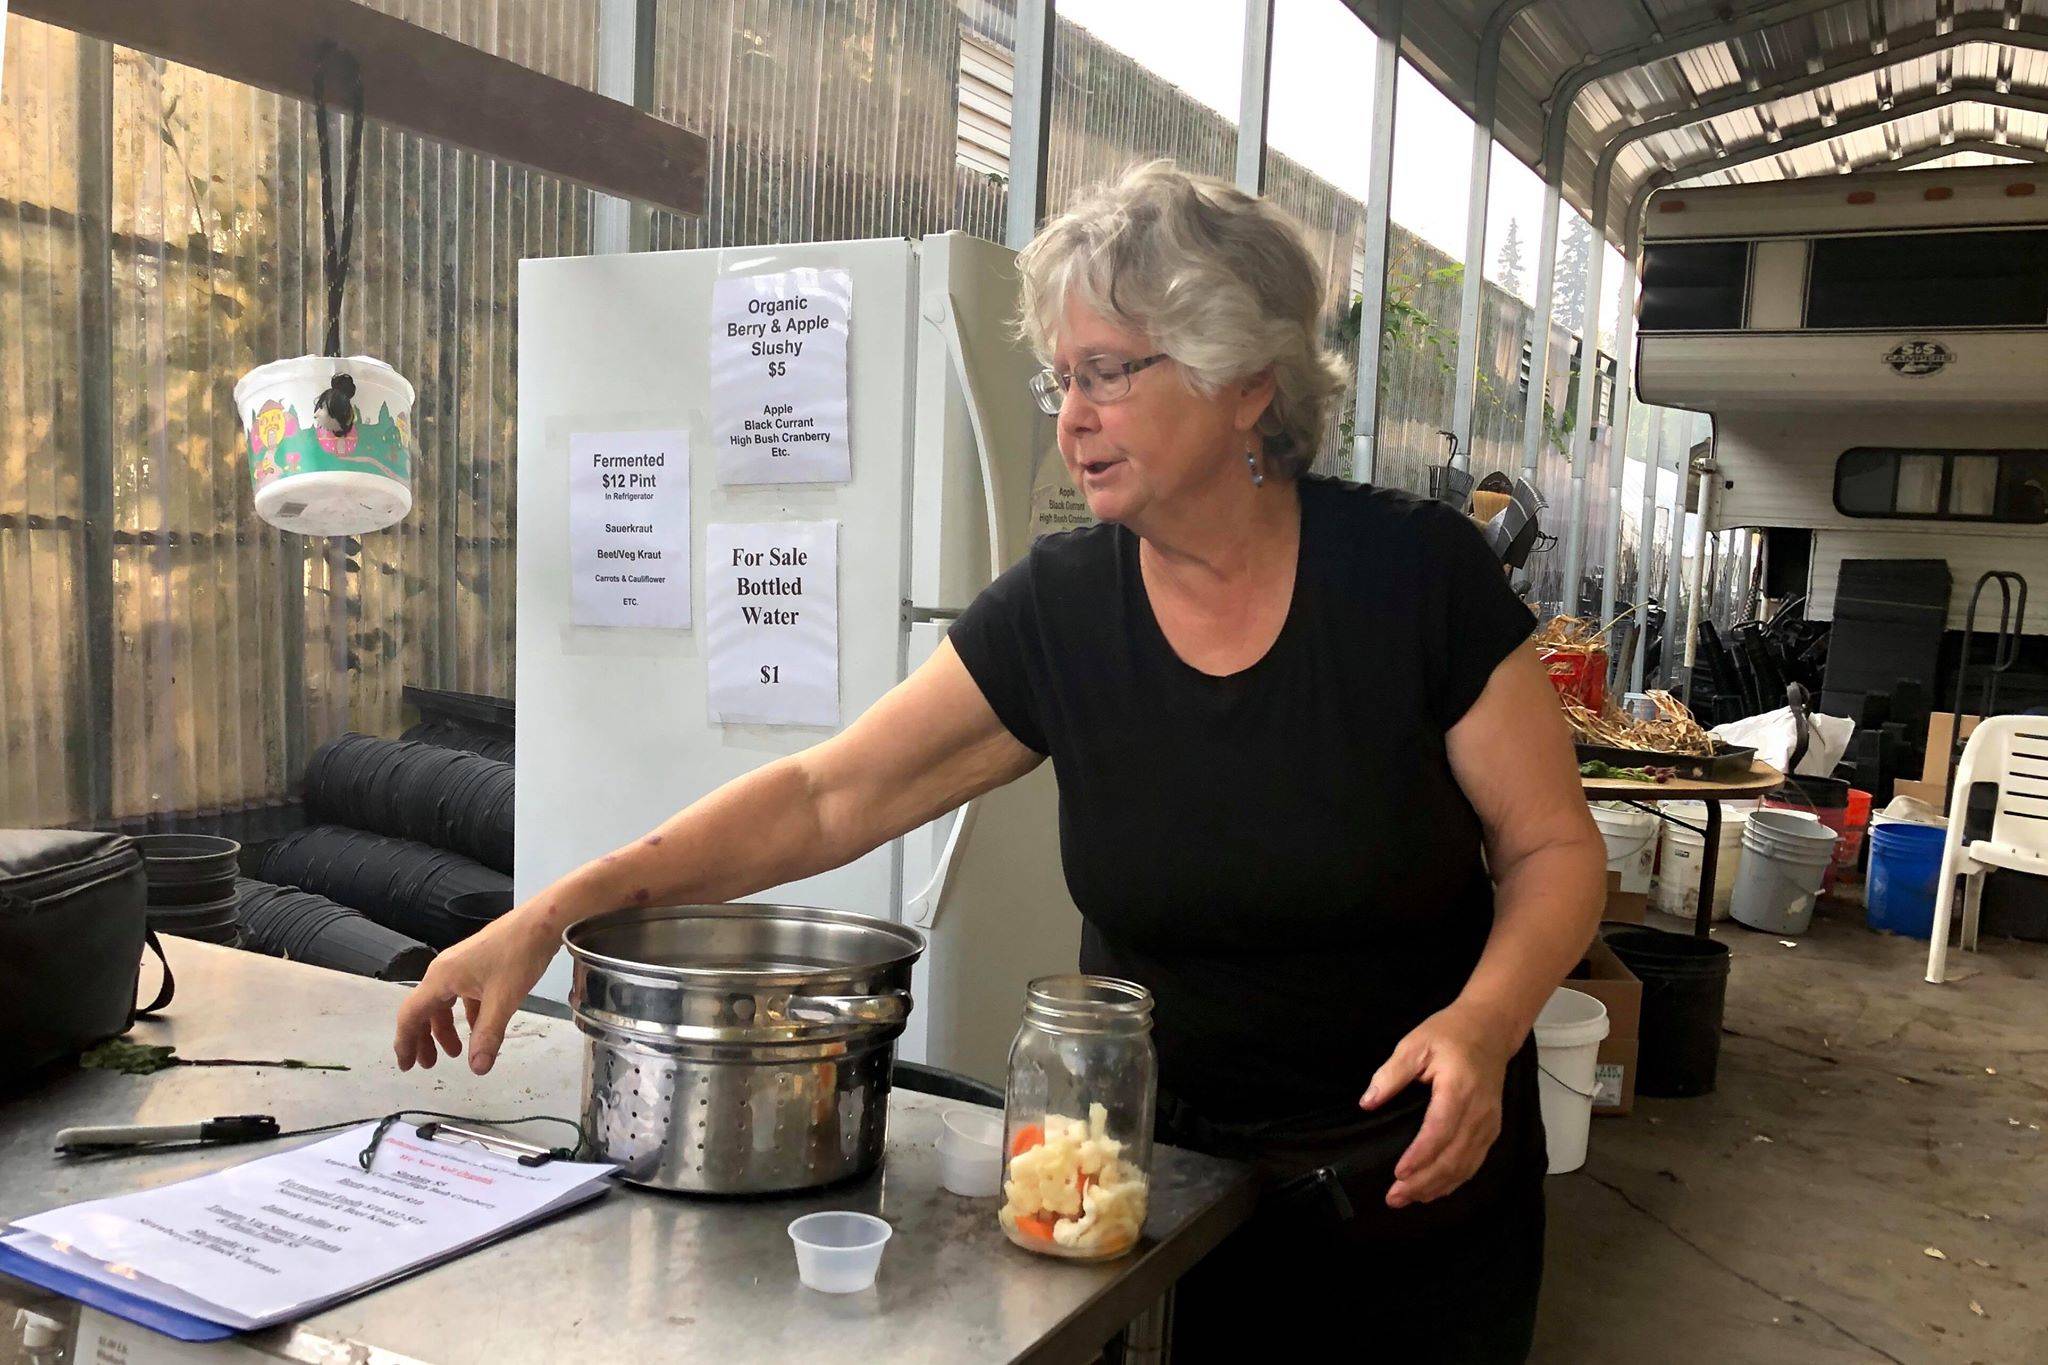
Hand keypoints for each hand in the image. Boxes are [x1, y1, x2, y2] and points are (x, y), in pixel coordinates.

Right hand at [394, 906, 561, 1075]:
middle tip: (428, 1065)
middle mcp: (444, 970)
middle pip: (423, 1009)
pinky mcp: (477, 963)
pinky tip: (478, 1027)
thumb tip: (477, 1069)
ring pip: (443, 1002)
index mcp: (441, 978)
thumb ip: (487, 1035)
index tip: (406, 1065)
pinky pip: (461, 994)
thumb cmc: (519, 957)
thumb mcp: (503, 1000)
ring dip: (445, 1028)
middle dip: (424, 1039)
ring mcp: (460, 965)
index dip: (405, 1042)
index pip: (410, 1014)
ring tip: (455, 1053)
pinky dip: (464, 1014)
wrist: (542, 922)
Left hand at [1360, 1002, 1516, 1208]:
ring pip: (1465, 1165)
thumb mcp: (1414, 1044)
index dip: (1420, 1156)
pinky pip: (1474, 1162)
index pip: (1440, 1130)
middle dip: (1423, 1182)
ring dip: (1437, 1187)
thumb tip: (1367, 1102)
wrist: (1490, 1029)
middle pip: (1454, 1157)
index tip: (1398, 1173)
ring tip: (1408, 1200)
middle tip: (1394, 1197)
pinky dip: (1454, 1181)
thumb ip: (1391, 1074)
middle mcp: (1479, 1111)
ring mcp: (1489, 1123)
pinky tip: (1434, 1190)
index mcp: (1459, 1089)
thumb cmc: (1449, 1034)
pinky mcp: (1492, 1129)